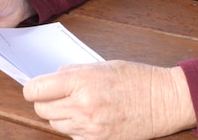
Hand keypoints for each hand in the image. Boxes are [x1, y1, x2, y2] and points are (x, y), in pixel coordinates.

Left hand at [24, 60, 195, 139]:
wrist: (164, 101)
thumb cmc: (138, 79)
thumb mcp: (103, 65)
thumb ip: (74, 72)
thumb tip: (51, 79)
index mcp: (83, 82)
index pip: (36, 90)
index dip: (33, 88)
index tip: (36, 87)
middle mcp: (83, 106)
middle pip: (42, 110)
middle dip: (45, 102)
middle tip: (58, 95)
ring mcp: (90, 127)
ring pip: (55, 125)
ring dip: (60, 115)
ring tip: (80, 104)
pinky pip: (72, 136)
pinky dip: (75, 127)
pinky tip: (91, 117)